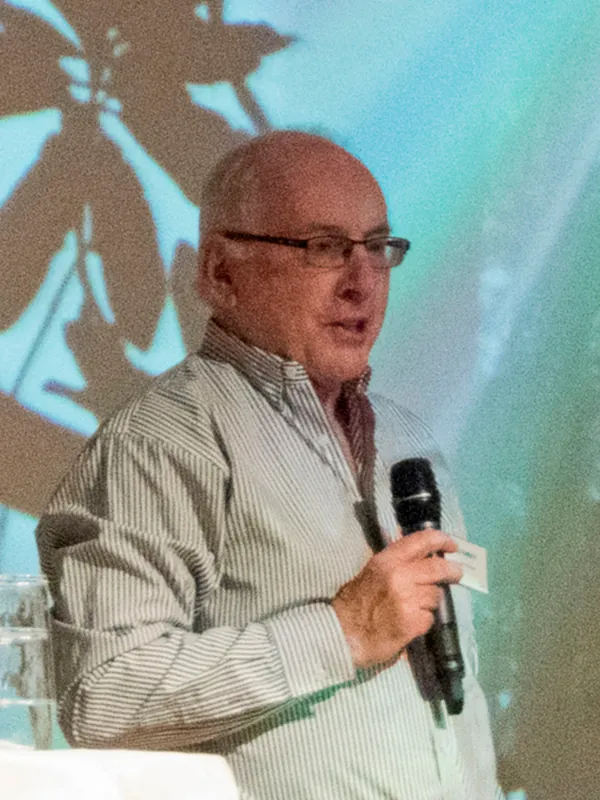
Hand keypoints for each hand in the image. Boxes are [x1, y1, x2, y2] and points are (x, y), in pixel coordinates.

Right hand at [332, 528, 462, 668]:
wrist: (344, 633)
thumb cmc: (356, 602)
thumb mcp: (373, 572)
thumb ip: (396, 563)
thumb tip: (421, 555)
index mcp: (388, 560)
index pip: (421, 541)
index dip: (440, 540)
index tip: (452, 545)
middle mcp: (399, 575)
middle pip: (437, 568)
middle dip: (452, 571)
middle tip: (457, 574)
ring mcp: (408, 599)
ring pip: (435, 595)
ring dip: (430, 601)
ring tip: (415, 607)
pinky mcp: (413, 622)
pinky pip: (430, 617)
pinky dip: (423, 621)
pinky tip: (410, 623)